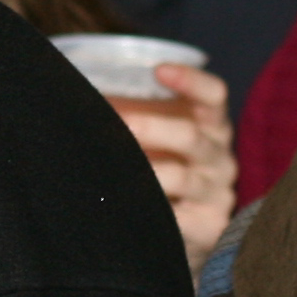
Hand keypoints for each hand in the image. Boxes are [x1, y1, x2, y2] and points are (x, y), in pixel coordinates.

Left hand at [113, 64, 236, 265]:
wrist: (184, 226)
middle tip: (116, 124)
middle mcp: (219, 155)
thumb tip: (77, 92)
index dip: (190, 80)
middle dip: (149, 127)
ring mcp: (216, 191)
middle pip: (189, 135)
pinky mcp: (208, 225)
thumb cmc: (161, 165)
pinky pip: (176, 218)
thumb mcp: (157, 134)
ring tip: (109, 168)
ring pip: (180, 177)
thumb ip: (132, 112)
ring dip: (142, 171)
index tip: (158, 70)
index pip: (213, 95)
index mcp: (211, 124)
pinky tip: (121, 206)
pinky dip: (146, 209)